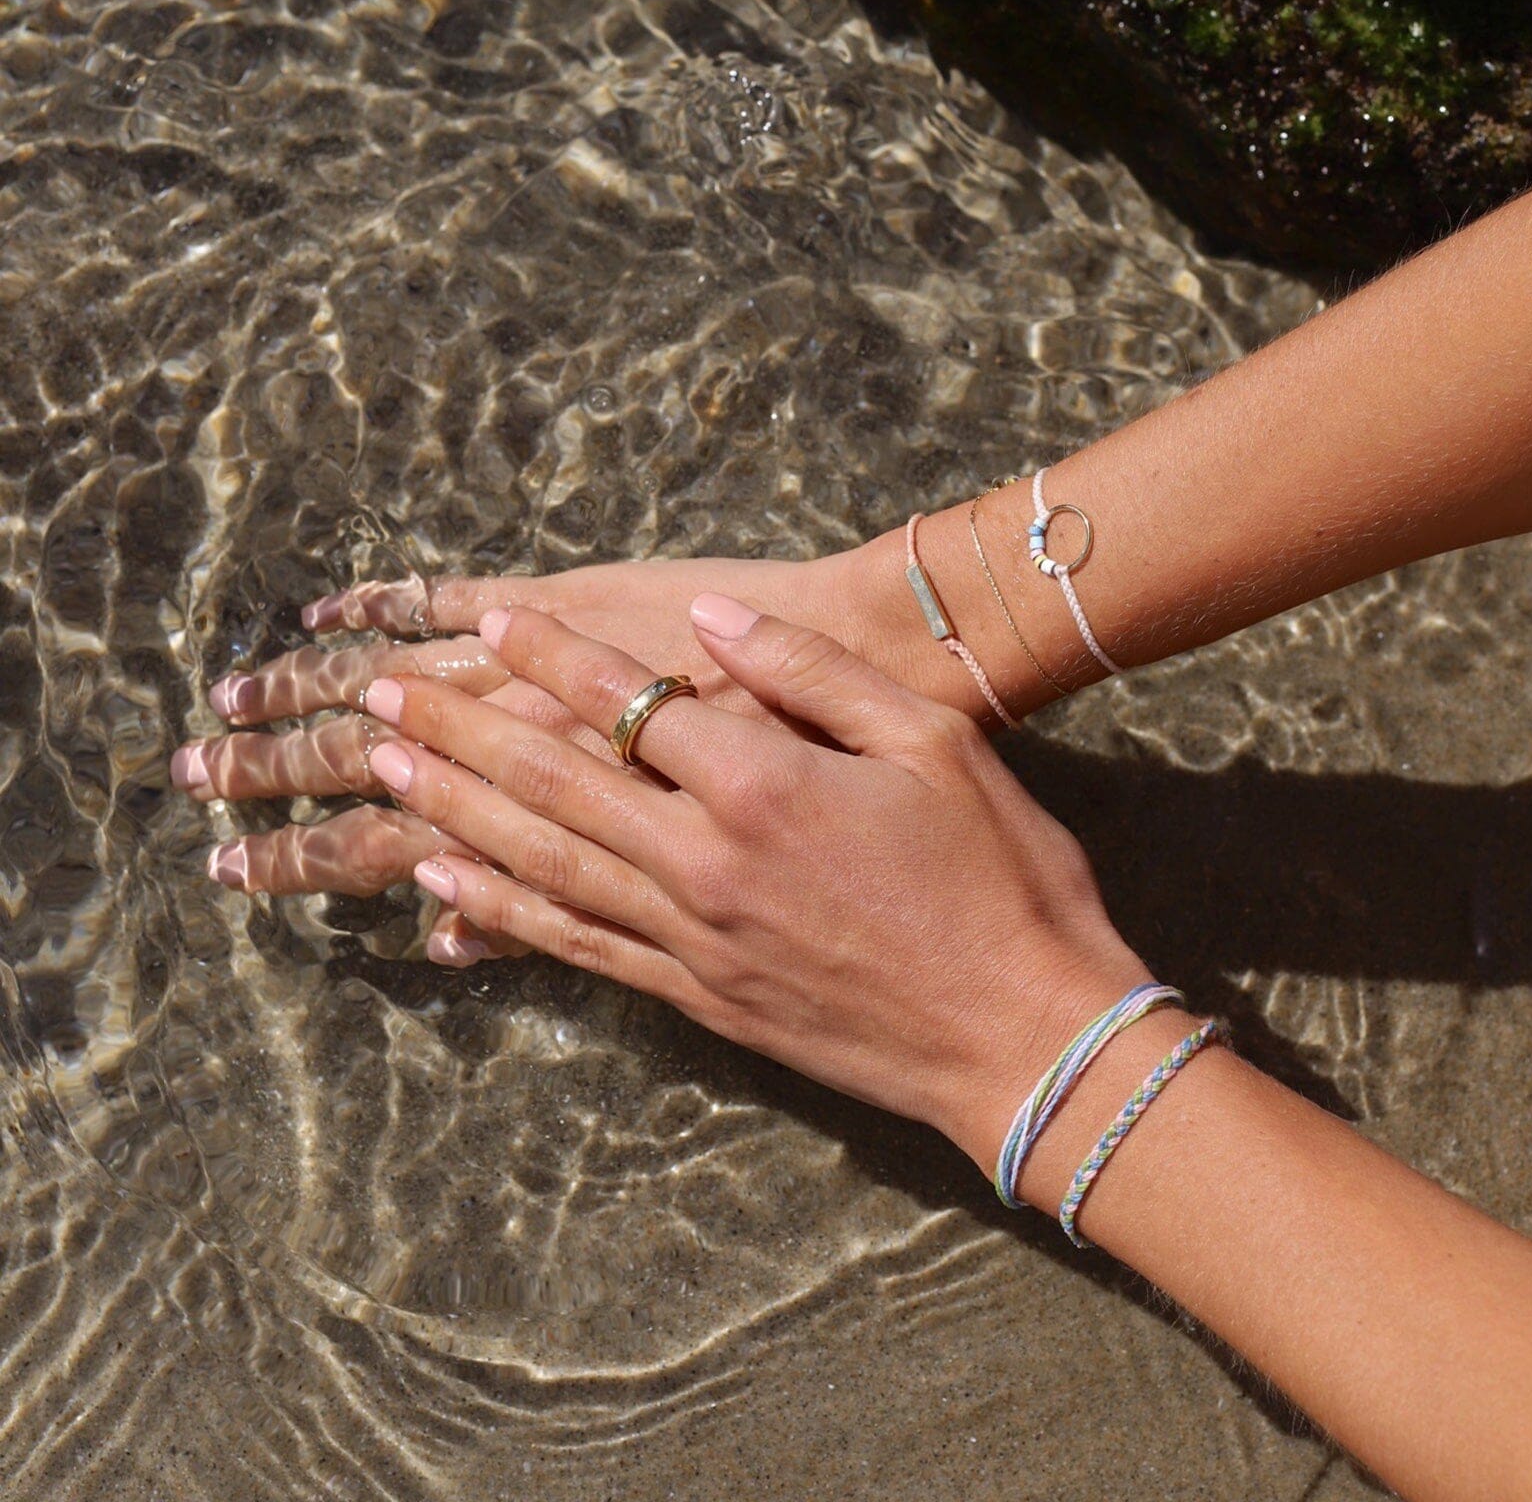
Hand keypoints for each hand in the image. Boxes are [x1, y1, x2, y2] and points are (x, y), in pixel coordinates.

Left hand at [175, 542, 963, 962]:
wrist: (1022, 1036)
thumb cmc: (1000, 878)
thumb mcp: (932, 743)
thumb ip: (811, 673)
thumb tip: (710, 623)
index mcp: (761, 783)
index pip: (627, 700)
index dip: (552, 657)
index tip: (489, 624)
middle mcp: (703, 860)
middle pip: (552, 781)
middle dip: (459, 731)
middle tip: (379, 696)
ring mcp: (692, 937)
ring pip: (542, 864)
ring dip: (453, 812)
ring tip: (382, 771)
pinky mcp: (697, 998)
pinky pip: (576, 946)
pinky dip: (502, 912)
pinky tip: (445, 887)